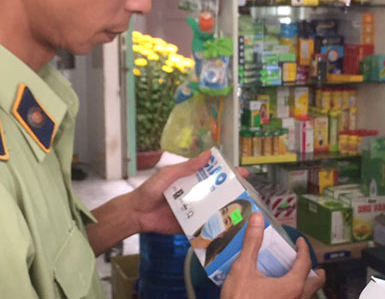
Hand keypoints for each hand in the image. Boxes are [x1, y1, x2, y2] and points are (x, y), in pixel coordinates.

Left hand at [127, 150, 249, 234]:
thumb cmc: (149, 190)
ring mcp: (194, 211)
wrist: (136, 214)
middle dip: (233, 193)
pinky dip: (214, 227)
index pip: (213, 174)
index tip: (243, 173)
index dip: (229, 173)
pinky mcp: (190, 226)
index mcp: (191, 179)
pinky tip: (227, 229)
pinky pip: (205, 226)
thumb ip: (186, 167)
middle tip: (248, 194)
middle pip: (218, 193)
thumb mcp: (168, 174)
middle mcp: (195, 194)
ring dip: (227, 210)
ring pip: (214, 210)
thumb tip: (207, 155)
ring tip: (243, 212)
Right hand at [221, 213, 325, 298]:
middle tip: (311, 265)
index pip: (305, 263)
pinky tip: (281, 293)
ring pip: (305, 296)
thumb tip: (257, 219)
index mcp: (292, 286)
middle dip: (315, 273)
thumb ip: (252, 243)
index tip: (300, 242)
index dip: (303, 250)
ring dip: (304, 285)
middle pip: (315, 284)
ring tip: (296, 278)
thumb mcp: (243, 268)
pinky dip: (294, 294)